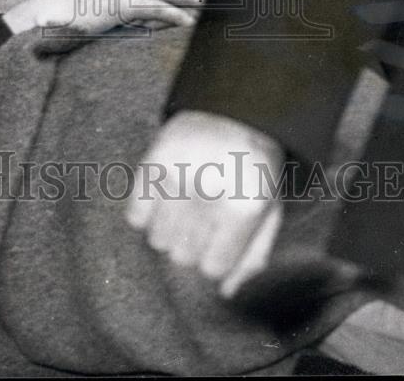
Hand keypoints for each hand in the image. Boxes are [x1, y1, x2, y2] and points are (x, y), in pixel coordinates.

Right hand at [125, 110, 283, 295]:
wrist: (234, 111)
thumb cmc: (254, 169)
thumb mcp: (268, 210)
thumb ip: (252, 255)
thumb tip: (225, 292)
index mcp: (243, 207)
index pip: (211, 267)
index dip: (213, 259)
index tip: (217, 243)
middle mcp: (209, 193)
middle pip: (182, 256)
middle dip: (192, 247)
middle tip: (201, 224)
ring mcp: (178, 176)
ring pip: (157, 239)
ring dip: (169, 232)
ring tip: (184, 211)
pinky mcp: (153, 161)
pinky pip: (136, 214)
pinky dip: (145, 214)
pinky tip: (162, 201)